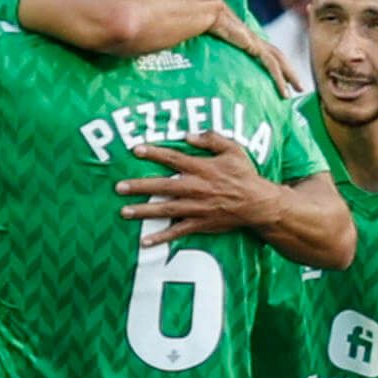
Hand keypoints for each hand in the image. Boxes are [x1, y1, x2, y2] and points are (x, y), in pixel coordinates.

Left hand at [116, 133, 284, 245]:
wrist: (258, 203)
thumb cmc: (244, 174)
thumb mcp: (233, 149)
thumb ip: (211, 138)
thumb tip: (188, 135)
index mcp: (201, 168)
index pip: (173, 158)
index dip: (153, 153)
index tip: (135, 150)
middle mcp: (195, 187)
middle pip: (162, 186)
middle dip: (139, 186)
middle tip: (119, 187)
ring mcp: (196, 207)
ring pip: (165, 209)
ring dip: (143, 211)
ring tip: (124, 212)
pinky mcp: (200, 223)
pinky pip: (177, 231)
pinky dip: (161, 237)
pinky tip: (145, 242)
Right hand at [207, 7, 302, 94]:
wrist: (205, 10)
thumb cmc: (201, 20)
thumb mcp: (208, 37)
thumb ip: (208, 44)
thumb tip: (191, 53)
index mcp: (245, 37)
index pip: (266, 51)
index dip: (275, 62)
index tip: (281, 75)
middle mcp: (254, 40)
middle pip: (277, 56)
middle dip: (289, 71)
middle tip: (298, 86)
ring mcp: (256, 42)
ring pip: (279, 61)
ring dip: (290, 76)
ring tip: (296, 91)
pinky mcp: (255, 46)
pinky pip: (271, 65)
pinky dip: (280, 79)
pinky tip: (284, 91)